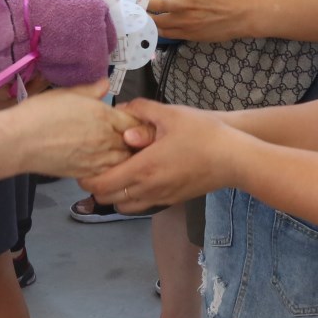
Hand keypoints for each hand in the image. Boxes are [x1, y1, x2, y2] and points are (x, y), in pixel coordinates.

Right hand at [1, 81, 137, 180]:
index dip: (135, 119)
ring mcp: (98, 159)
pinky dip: (113, 169)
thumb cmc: (40, 113)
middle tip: (129, 136)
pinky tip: (104, 163)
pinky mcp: (88, 173)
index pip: (135, 119)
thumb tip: (106, 84)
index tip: (129, 118)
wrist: (20, 142)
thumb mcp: (66, 93)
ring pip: (126, 160)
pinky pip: (111, 173)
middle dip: (135, 138)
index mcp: (104, 115)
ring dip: (125, 154)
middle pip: (135, 142)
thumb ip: (90, 90)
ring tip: (117, 149)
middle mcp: (106, 138)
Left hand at [78, 98, 237, 211]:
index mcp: (143, 168)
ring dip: (114, 194)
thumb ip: (142, 110)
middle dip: (97, 186)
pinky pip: (141, 205)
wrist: (234, 159)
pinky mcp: (172, 200)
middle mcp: (148, 188)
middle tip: (97, 166)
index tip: (83, 165)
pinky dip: (131, 197)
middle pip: (107, 199)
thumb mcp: (171, 114)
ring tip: (117, 173)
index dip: (86, 178)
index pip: (102, 184)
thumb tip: (120, 111)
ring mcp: (160, 198)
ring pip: (123, 206)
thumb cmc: (203, 133)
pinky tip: (138, 177)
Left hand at [140, 0, 255, 41]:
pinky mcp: (187, 34)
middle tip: (129, 0)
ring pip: (156, 22)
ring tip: (136, 14)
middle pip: (152, 4)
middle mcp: (182, 5)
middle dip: (139, 2)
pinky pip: (166, 34)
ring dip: (145, 17)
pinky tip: (150, 26)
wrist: (241, 15)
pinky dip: (156, 30)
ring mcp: (184, 22)